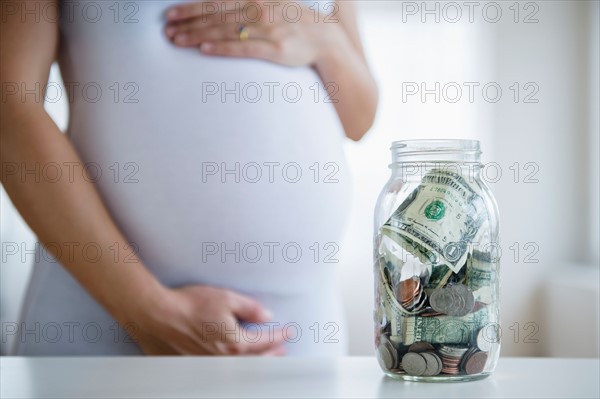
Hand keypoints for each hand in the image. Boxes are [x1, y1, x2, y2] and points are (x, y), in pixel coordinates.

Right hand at [129, 285, 286, 354]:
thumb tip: (267, 317)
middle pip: (256, 360)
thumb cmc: (191, 305)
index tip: (289, 332)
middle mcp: (224, 358)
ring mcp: (209, 363)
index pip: (265, 341)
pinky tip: (237, 361)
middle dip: (272, 354)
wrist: (159, 314)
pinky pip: (223, 368)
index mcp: (235, 343)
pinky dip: (237, 366)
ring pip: (241, 368)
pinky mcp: (196, 363)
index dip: (280, 335)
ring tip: (266, 358)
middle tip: (283, 350)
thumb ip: (249, 309)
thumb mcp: (226, 299)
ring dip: (257, 362)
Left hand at [164, 0, 342, 66]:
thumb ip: (246, 2)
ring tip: (177, 41)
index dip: (191, 8)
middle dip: (188, 24)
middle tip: (166, 30)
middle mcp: (258, 11)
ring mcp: (266, 31)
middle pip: (215, 18)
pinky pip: (243, 48)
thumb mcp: (270, 2)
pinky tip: (204, 50)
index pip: (216, 2)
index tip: (171, 14)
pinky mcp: (274, 50)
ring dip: (198, 36)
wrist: (324, 38)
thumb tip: (220, 5)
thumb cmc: (293, 21)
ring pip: (224, 32)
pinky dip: (222, 49)